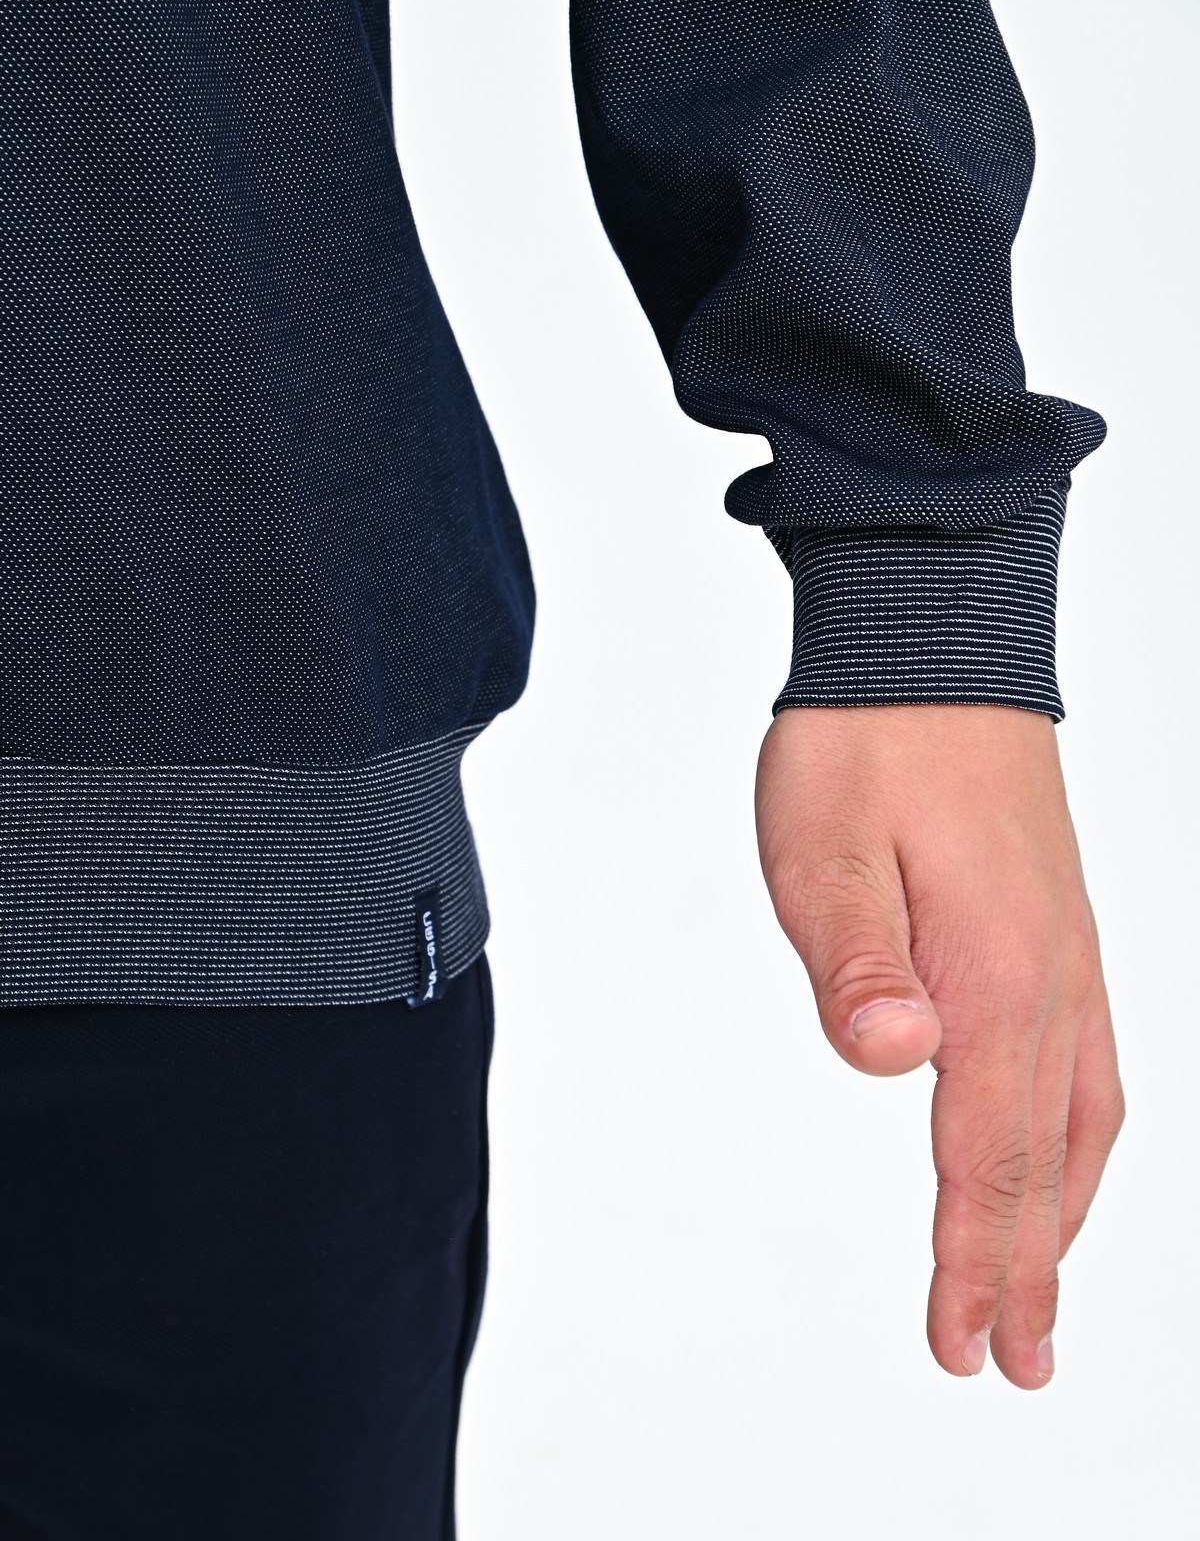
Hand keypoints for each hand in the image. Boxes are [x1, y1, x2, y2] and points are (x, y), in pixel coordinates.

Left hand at [755, 703, 1123, 1388]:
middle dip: (1025, 1269)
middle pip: (1043, 1158)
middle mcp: (1048, 979)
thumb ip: (854, 960)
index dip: (973, 1261)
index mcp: (988, 975)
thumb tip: (894, 1058)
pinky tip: (1060, 1152)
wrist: (930, 645)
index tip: (963, 1346)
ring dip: (1059, 1213)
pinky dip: (1076, 1138)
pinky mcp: (1056, 930)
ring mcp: (1065, 955)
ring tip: (1040, 1290)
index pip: (983, 1154)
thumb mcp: (824, 849)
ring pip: (1081, 1117)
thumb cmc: (866, 747)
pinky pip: (1088, 1062)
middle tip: (1012, 1361)